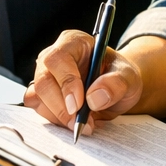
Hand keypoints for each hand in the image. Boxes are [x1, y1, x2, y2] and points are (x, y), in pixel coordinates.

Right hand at [25, 29, 143, 133]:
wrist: (116, 90)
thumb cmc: (119, 77)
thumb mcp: (129, 77)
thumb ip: (116, 83)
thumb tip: (94, 98)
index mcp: (74, 42)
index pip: (59, 58)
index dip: (66, 81)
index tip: (79, 104)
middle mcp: (54, 57)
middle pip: (43, 80)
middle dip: (60, 106)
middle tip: (79, 122)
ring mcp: (45, 75)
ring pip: (37, 96)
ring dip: (59, 115)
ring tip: (85, 123)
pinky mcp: (42, 94)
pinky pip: (38, 108)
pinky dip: (54, 119)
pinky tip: (73, 121)